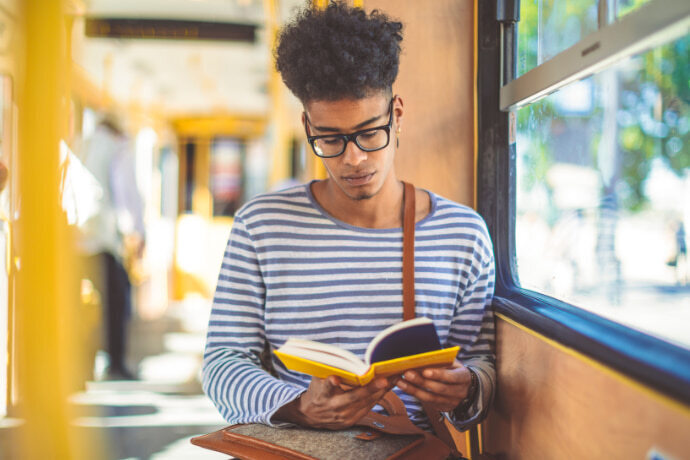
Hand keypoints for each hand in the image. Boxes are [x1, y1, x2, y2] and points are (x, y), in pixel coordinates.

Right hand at [274, 375, 396, 429]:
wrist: (310, 415)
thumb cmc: (317, 390)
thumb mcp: (317, 378)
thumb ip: (328, 368)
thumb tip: (341, 354)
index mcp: (322, 394)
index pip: (326, 388)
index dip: (330, 383)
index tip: (335, 379)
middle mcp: (334, 407)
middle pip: (353, 398)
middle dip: (370, 389)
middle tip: (383, 380)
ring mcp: (344, 416)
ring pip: (365, 403)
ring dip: (381, 391)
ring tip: (394, 378)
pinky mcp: (352, 421)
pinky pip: (368, 407)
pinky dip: (379, 396)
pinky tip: (389, 386)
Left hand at [396, 360, 472, 412]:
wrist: (464, 387)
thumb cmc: (454, 370)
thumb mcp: (453, 363)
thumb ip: (442, 360)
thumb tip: (423, 356)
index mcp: (464, 377)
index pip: (453, 377)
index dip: (439, 375)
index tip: (425, 371)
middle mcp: (459, 392)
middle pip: (439, 389)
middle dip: (422, 381)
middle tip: (407, 373)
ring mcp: (451, 402)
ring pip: (430, 398)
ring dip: (413, 389)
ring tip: (400, 381)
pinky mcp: (441, 407)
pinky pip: (426, 402)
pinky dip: (413, 393)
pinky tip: (403, 386)